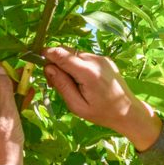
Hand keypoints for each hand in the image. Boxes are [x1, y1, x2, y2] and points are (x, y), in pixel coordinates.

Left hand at [0, 63, 23, 164]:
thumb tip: (0, 69)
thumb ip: (4, 89)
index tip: (8, 66)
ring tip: (27, 83)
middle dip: (4, 78)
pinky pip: (0, 108)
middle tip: (20, 73)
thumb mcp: (8, 112)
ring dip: (11, 89)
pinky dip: (11, 102)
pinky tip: (27, 95)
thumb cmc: (7, 140)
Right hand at [42, 47, 161, 150]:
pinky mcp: (104, 59)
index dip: (47, 54)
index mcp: (88, 73)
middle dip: (55, 61)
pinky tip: (79, 80)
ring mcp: (101, 58)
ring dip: (66, 63)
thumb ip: (62, 86)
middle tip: (52, 80)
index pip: (61, 54)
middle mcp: (95, 60)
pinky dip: (76, 64)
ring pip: (75, 53)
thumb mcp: (77, 106)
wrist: (128, 111)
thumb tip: (48, 68)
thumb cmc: (102, 113)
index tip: (35, 59)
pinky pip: (84, 57)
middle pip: (67, 51)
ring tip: (67, 83)